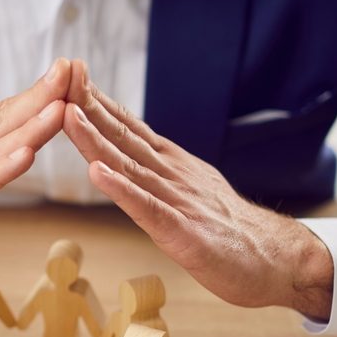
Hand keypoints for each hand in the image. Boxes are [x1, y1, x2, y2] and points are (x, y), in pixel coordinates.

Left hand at [61, 60, 333, 319]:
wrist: (275, 259)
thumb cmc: (229, 233)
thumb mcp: (190, 193)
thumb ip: (160, 176)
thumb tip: (129, 159)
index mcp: (172, 166)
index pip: (129, 129)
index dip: (97, 103)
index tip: (70, 78)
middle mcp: (171, 175)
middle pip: (123, 137)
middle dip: (89, 107)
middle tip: (61, 77)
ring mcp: (177, 200)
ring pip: (128, 165)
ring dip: (95, 139)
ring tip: (68, 114)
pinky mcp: (182, 231)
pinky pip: (147, 207)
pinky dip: (121, 189)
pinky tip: (97, 173)